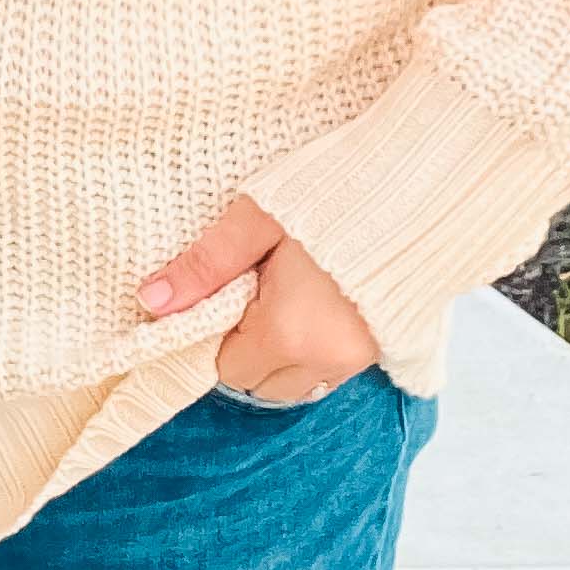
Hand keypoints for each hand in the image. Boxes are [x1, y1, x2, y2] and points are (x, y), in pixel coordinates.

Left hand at [137, 196, 381, 407]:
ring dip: (282, 356)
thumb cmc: (334, 193)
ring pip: (298, 385)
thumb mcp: (258, 219)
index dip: (221, 333)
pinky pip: (330, 373)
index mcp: (288, 332)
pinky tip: (319, 307)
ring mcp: (358, 359)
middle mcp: (325, 358)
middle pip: (261, 385)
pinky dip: (314, 353)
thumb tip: (151, 301)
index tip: (233, 293)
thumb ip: (205, 265)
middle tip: (260, 292)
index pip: (228, 367)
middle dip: (249, 349)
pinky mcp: (382, 350)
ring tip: (290, 298)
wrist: (418, 184)